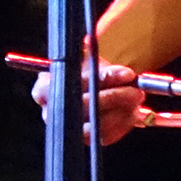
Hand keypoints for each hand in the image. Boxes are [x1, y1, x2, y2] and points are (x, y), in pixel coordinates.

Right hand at [30, 57, 149, 147]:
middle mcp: (51, 112)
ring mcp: (69, 129)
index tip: (126, 73)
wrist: (94, 89)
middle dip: (115, 96)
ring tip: (137, 97)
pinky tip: (133, 111)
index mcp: (43, 89)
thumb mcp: (85, 58)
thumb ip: (87, 51)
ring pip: (98, 124)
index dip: (101, 79)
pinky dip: (123, 123)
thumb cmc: (87, 72)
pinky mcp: (85, 140)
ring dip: (122, 111)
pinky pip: (106, 135)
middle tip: (137, 89)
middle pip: (85, 106)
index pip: (72, 84)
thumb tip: (89, 40)